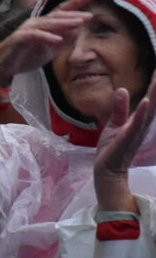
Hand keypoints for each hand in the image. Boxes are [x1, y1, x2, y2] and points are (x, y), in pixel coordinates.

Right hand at [0, 0, 92, 87]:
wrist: (3, 66)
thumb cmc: (26, 56)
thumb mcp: (50, 49)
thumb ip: (63, 40)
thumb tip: (78, 29)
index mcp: (44, 24)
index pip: (60, 11)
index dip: (74, 3)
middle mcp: (36, 23)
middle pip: (56, 15)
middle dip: (73, 14)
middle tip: (89, 15)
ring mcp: (27, 29)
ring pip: (47, 23)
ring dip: (64, 23)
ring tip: (79, 23)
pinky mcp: (19, 38)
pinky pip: (35, 36)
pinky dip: (46, 37)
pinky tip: (57, 39)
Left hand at [94, 77, 155, 211]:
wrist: (106, 169)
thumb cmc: (111, 148)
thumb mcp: (114, 124)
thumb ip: (119, 108)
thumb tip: (121, 89)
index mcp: (137, 121)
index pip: (148, 101)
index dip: (154, 87)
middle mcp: (140, 126)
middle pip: (151, 104)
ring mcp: (134, 132)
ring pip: (147, 112)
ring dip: (153, 97)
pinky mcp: (125, 138)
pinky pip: (135, 124)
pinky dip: (140, 114)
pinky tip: (144, 102)